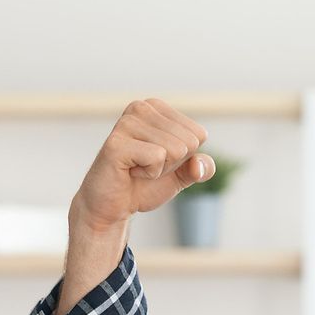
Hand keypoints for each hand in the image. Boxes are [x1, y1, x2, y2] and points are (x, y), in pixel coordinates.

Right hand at [71, 98, 211, 233]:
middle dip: (172, 164)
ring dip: (159, 169)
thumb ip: (202, 167)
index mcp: (157, 107)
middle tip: (145, 166)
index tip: (158, 160)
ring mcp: (126, 123)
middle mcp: (141, 108)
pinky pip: (157, 157)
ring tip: (136, 168)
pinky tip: (129, 171)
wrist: (112, 206)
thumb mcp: (183, 174)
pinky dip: (149, 173)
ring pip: (176, 150)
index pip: (199, 134)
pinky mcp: (116, 142)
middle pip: (189, 142)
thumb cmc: (145, 184)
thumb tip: (199, 165)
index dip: (184, 157)